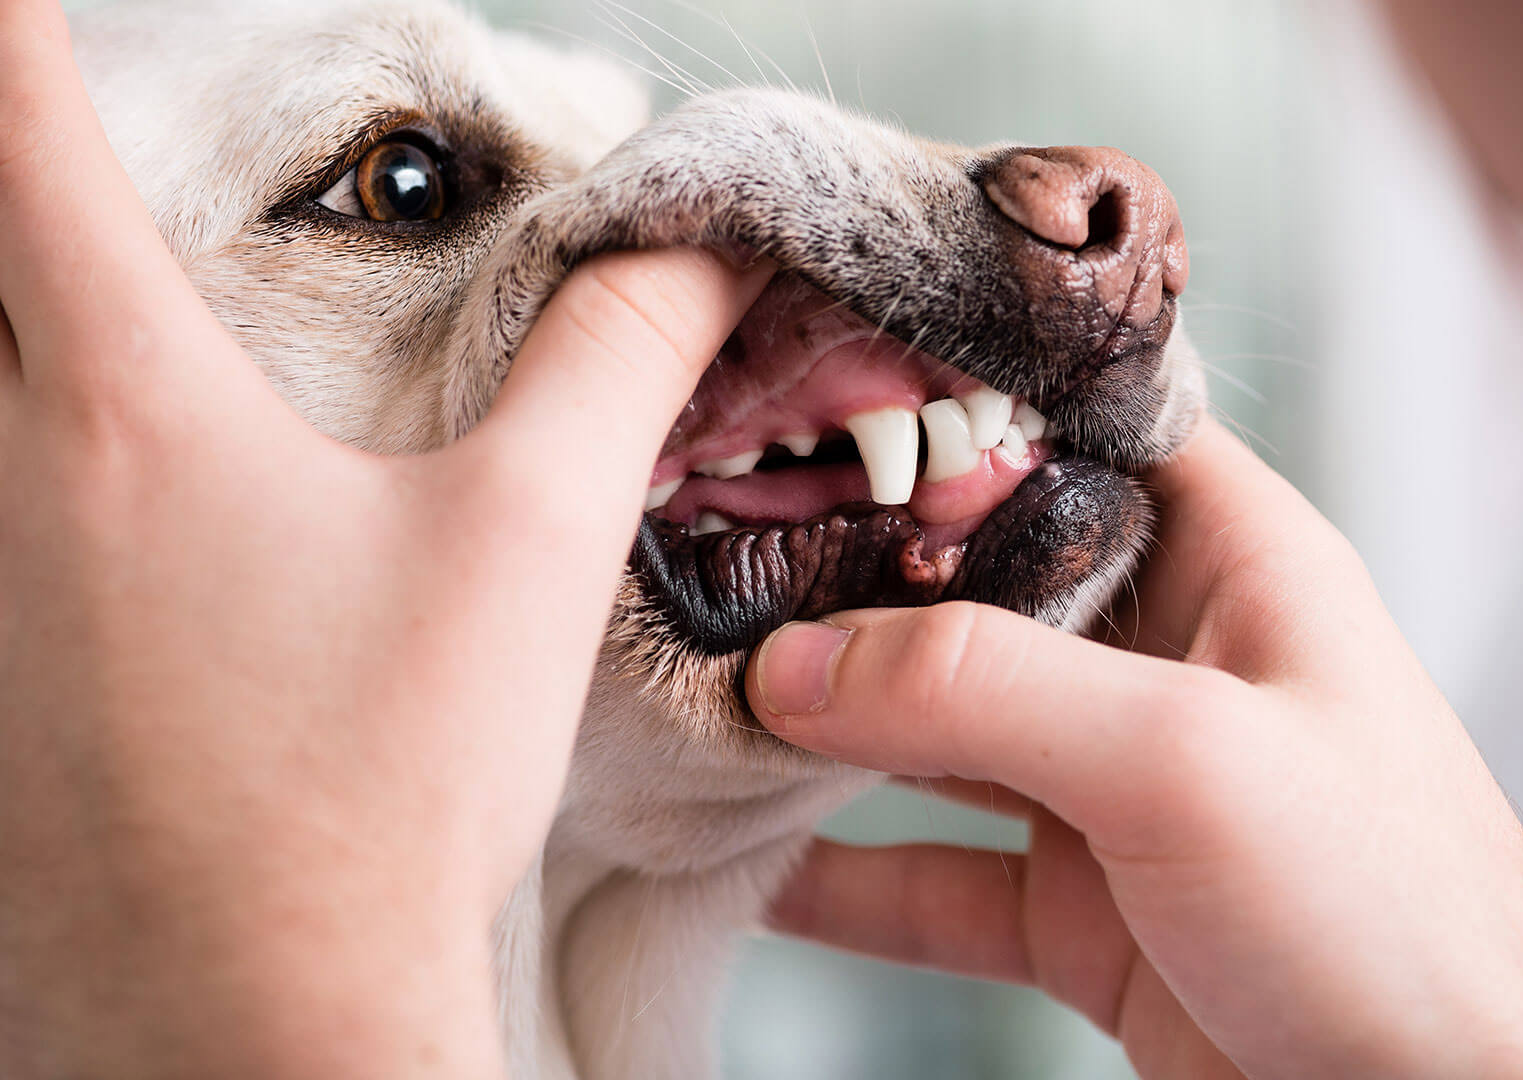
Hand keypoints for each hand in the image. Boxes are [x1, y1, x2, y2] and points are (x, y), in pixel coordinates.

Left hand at [0, 4, 766, 1076]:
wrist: (267, 1017)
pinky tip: (103, 546)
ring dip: (16, 329)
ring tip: (112, 338)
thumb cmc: (386, 785)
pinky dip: (18, 462)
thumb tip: (701, 249)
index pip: (17, 138)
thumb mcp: (529, 546)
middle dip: (7, 178)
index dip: (19, 33)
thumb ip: (617, 360)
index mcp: (128, 409)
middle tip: (48, 136)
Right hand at [748, 420, 1522, 1078]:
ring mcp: (1120, 790)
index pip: (1081, 434)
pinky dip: (847, 878)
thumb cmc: (1399, 911)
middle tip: (711, 557)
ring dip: (831, 729)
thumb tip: (796, 664)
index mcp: (1232, 563)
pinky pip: (938, 877)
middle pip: (982, 586)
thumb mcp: (1185, 758)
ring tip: (701, 705)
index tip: (817, 391)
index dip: (959, 407)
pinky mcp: (1088, 909)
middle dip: (854, 578)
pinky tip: (753, 869)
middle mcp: (1170, 660)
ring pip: (943, 734)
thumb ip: (985, 691)